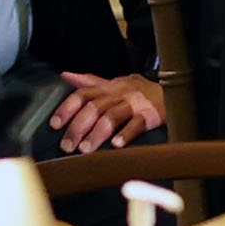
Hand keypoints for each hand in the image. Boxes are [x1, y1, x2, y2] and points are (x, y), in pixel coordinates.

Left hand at [49, 72, 165, 154]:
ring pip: (112, 116)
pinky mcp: (150, 115)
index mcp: (108, 87)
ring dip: (97, 133)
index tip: (54, 124)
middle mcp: (119, 94)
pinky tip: (116, 145)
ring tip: (86, 149)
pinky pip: (136, 124)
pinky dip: (125, 134)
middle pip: (95, 107)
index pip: (84, 94)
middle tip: (67, 146)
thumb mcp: (113, 83)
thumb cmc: (136, 91)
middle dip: (78, 127)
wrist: (170, 93)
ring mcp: (135, 104)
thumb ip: (89, 82)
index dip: (67, 108)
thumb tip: (64, 75)